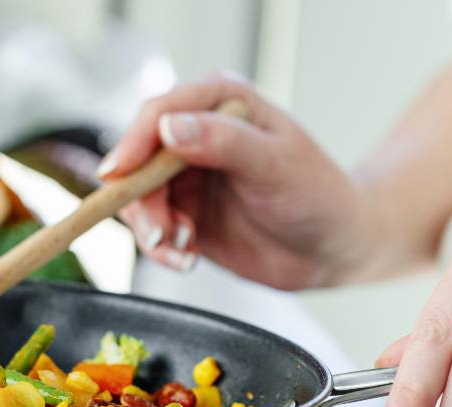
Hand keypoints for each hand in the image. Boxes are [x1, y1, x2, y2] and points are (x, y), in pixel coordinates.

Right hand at [99, 74, 373, 288]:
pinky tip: (186, 257)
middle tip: (162, 232)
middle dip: (142, 199)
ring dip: (152, 228)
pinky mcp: (184, 214)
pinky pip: (151, 229)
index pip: (160, 112)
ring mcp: (188, 176)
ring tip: (182, 248)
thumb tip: (171, 128)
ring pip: (139, 198)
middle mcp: (197, 135)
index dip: (133, 142)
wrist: (333, 246)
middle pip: (139, 159)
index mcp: (220, 103)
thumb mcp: (275, 163)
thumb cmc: (317, 194)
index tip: (118, 173)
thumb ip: (224, 142)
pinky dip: (160, 248)